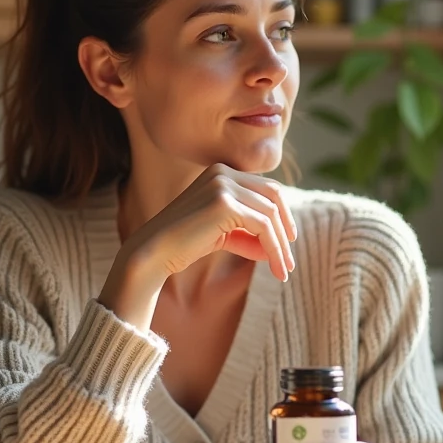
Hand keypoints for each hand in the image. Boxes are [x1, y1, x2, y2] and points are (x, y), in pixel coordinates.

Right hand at [100, 164, 296, 328]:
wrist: (153, 252)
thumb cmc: (183, 245)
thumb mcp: (222, 235)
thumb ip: (247, 235)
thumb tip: (280, 247)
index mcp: (220, 172)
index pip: (264, 188)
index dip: (280, 214)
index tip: (286, 242)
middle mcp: (222, 172)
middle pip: (273, 195)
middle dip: (285, 227)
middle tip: (289, 260)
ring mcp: (222, 184)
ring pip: (270, 213)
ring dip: (281, 245)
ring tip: (283, 270)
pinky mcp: (224, 203)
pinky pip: (263, 226)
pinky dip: (274, 249)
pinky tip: (276, 268)